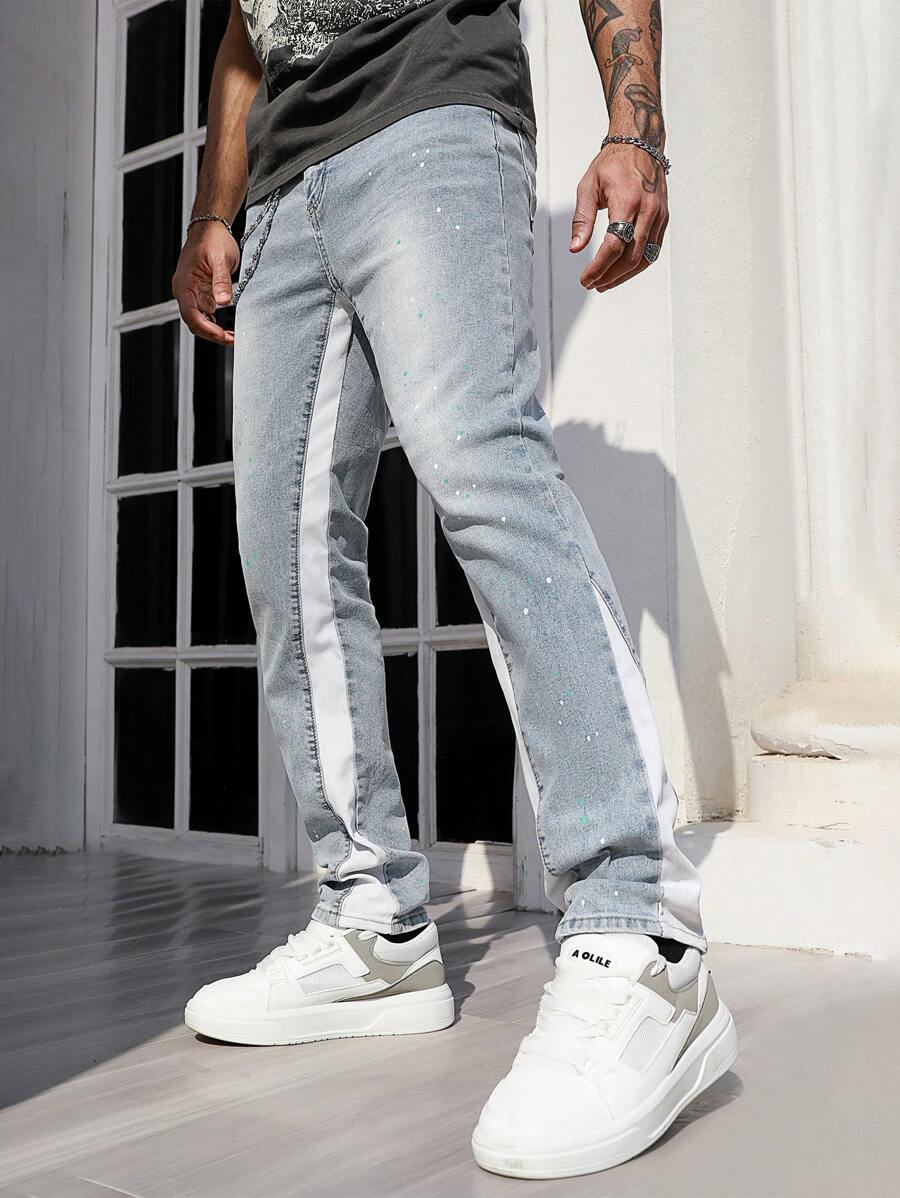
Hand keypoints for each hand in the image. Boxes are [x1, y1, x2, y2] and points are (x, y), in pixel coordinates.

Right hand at [172, 222, 239, 343]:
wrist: (211, 229)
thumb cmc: (212, 239)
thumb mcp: (220, 259)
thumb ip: (221, 281)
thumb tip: (223, 301)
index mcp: (185, 284)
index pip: (191, 315)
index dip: (206, 329)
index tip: (222, 336)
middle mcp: (185, 291)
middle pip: (194, 322)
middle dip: (212, 334)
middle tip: (232, 340)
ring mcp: (192, 293)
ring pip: (199, 321)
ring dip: (214, 331)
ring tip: (232, 337)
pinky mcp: (200, 293)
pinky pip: (205, 314)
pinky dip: (215, 324)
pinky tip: (227, 329)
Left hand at [570, 142, 667, 291]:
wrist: (640, 144)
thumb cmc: (612, 164)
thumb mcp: (588, 187)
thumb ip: (582, 219)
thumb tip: (575, 248)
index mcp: (627, 201)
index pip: (614, 245)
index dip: (599, 267)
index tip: (585, 279)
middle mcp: (648, 211)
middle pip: (631, 257)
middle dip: (610, 276)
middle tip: (593, 284)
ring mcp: (659, 216)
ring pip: (645, 258)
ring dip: (624, 276)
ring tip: (605, 283)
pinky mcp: (663, 219)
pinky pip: (653, 250)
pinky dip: (637, 265)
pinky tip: (621, 270)